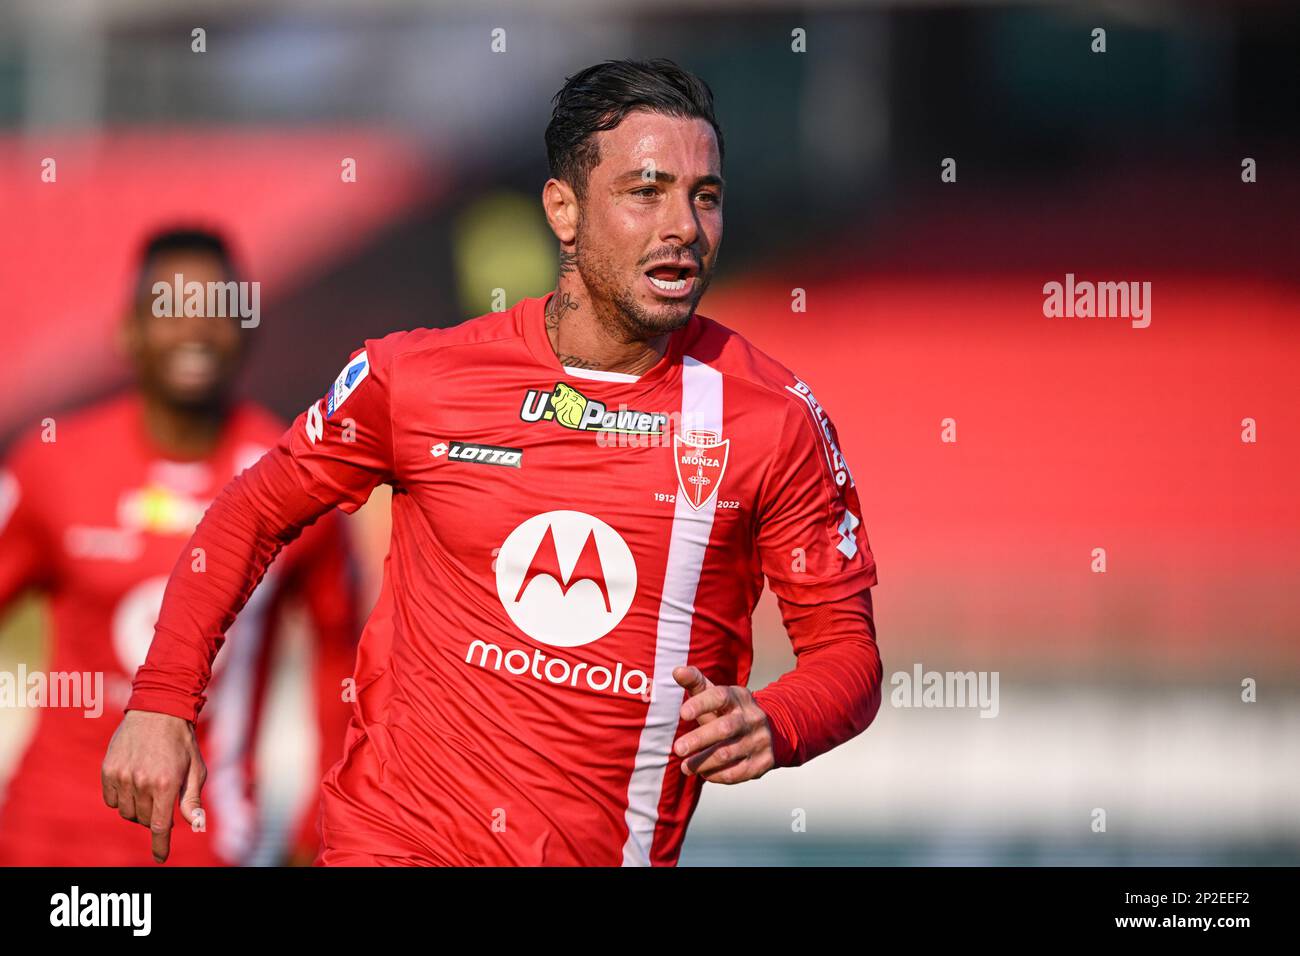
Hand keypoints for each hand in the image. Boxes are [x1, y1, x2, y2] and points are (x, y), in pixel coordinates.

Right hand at [101, 710, 206, 863]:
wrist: (158, 711)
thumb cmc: (182, 743)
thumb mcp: (195, 770)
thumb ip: (192, 800)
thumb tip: (197, 826)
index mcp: (166, 784)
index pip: (160, 826)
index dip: (160, 845)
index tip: (160, 858)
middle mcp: (142, 783)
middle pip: (144, 820)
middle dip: (155, 817)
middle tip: (163, 799)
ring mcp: (122, 777)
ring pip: (126, 812)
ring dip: (138, 808)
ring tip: (149, 788)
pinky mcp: (108, 771)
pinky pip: (111, 800)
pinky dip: (122, 798)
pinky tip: (133, 782)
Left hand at [671, 665, 775, 783]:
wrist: (769, 731)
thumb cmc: (729, 711)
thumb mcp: (716, 695)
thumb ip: (696, 683)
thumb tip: (677, 670)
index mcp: (738, 697)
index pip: (720, 696)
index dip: (701, 704)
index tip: (682, 713)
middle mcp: (752, 717)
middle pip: (725, 728)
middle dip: (699, 739)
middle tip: (677, 749)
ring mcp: (760, 740)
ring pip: (728, 754)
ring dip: (703, 761)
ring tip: (685, 767)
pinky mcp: (764, 761)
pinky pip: (737, 772)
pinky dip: (718, 775)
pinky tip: (705, 773)